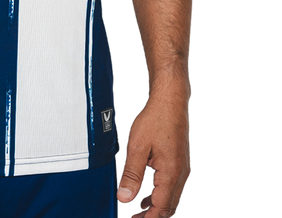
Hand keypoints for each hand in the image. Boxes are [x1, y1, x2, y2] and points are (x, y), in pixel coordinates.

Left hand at [117, 90, 191, 216]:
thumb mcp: (137, 147)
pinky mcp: (179, 161)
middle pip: (169, 206)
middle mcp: (180, 174)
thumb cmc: (155, 119)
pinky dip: (159, 193)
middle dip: (152, 216)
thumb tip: (124, 198)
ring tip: (138, 211)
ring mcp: (182, 168)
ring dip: (155, 206)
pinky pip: (171, 185)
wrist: (170, 101)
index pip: (162, 209)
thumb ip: (131, 174)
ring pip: (171, 196)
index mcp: (171, 174)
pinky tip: (146, 193)